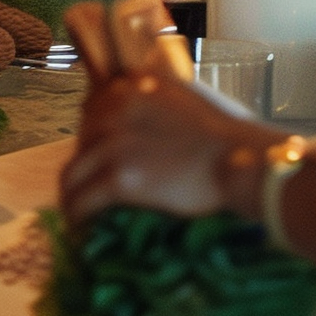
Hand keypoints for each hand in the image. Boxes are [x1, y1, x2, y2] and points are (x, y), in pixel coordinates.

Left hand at [60, 65, 272, 224]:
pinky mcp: (120, 178)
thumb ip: (159, 103)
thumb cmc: (231, 137)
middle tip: (92, 190)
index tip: (98, 158)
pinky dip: (77, 217)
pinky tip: (82, 230)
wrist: (243, 161)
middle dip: (86, 167)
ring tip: (79, 215)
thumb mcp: (188, 98)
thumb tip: (149, 123)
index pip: (92, 110)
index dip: (93, 138)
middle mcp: (116, 108)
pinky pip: (82, 201)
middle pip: (81, 142)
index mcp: (132, 85)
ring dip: (72, 196)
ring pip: (73, 173)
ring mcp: (115, 143)